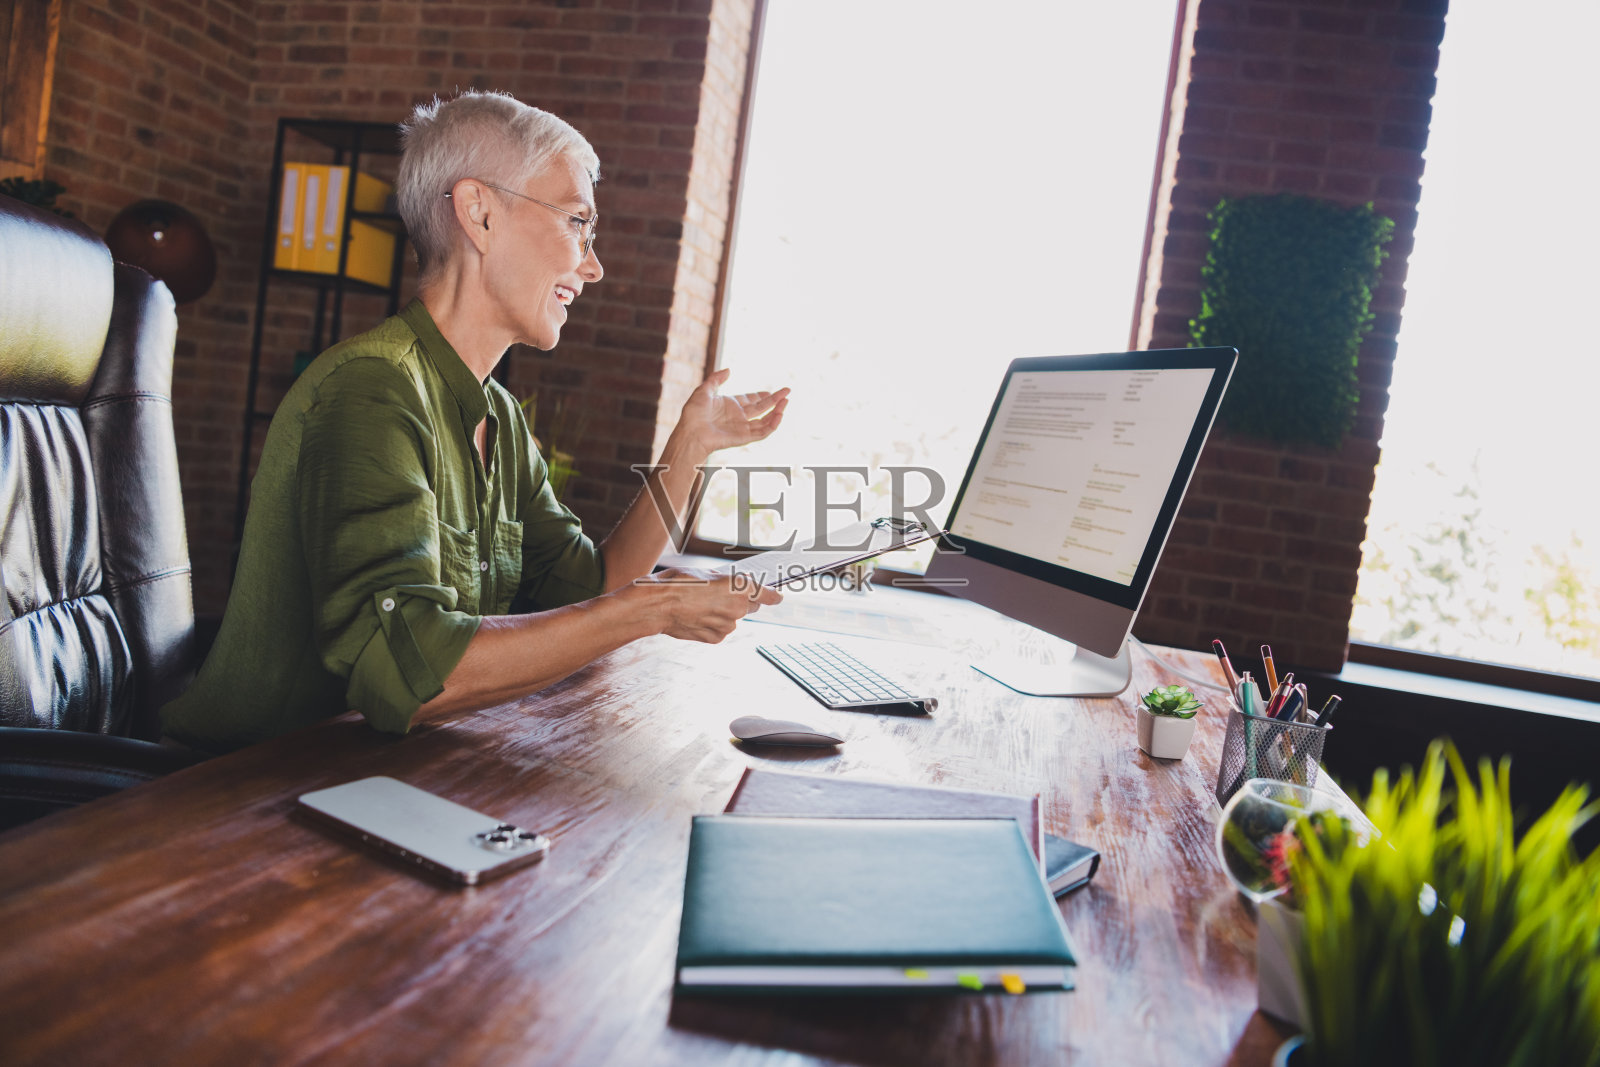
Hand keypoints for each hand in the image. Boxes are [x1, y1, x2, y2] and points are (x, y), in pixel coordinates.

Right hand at [636, 567, 781, 643]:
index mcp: (741, 587)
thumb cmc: (679, 583)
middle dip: (741, 601)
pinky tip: (696, 617)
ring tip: (700, 605)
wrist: (657, 605)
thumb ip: (727, 582)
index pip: (768, 595)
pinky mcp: (716, 638)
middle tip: (720, 595)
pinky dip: (712, 624)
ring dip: (723, 613)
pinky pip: (720, 629)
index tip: (778, 597)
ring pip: (733, 619)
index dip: (773, 596)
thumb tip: (734, 588)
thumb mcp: (707, 573)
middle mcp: (739, 608)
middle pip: (750, 606)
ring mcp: (728, 625)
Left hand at [674, 367, 788, 456]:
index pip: (751, 401)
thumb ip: (716, 379)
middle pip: (762, 408)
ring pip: (765, 420)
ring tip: (786, 401)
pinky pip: (762, 432)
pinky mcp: (744, 438)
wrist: (691, 432)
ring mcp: (742, 428)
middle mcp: (738, 417)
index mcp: (730, 406)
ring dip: (777, 411)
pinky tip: (779, 414)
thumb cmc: (693, 413)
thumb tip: (729, 370)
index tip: (772, 391)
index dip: (762, 396)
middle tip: (787, 391)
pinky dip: (772, 424)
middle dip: (775, 400)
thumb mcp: (704, 390)